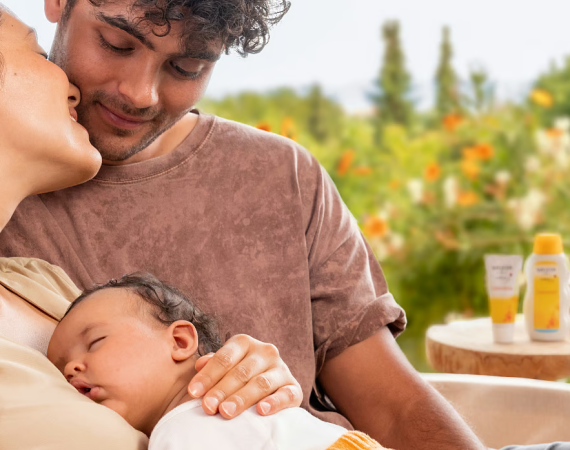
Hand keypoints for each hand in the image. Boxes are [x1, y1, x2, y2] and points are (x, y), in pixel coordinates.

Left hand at [187, 334, 302, 418]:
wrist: (269, 387)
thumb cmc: (238, 376)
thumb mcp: (224, 367)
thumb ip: (212, 365)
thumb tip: (199, 365)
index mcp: (244, 343)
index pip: (224, 358)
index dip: (208, 375)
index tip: (193, 392)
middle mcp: (265, 351)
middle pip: (241, 372)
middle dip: (221, 390)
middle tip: (208, 407)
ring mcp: (281, 369)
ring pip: (260, 383)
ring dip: (242, 398)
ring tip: (226, 411)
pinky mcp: (294, 387)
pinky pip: (286, 394)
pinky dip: (274, 402)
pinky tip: (261, 410)